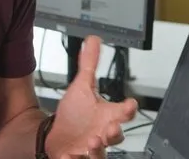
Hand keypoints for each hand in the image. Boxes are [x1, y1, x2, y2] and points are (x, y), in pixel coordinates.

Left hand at [47, 36, 137, 157]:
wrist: (57, 136)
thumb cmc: (75, 115)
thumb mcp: (81, 87)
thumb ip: (89, 65)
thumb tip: (93, 40)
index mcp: (107, 116)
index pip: (124, 113)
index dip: (128, 108)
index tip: (130, 104)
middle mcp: (103, 134)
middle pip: (116, 137)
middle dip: (115, 133)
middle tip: (110, 129)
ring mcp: (92, 149)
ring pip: (101, 154)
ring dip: (98, 150)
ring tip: (91, 142)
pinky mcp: (77, 158)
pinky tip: (69, 156)